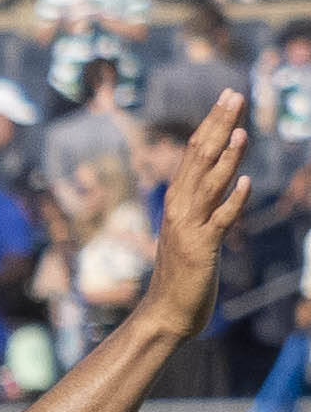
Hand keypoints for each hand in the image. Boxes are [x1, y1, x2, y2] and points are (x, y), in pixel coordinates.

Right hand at [146, 90, 250, 337]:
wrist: (166, 315)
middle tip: (234, 96)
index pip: (194, 153)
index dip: (212, 123)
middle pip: (200, 160)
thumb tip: (224, 179)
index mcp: (177, 202)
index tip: (226, 97)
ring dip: (226, 158)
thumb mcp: (190, 231)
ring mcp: (190, 229)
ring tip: (241, 131)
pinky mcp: (202, 250)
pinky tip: (246, 182)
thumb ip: (203, 205)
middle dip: (219, 127)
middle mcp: (180, 210)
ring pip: (209, 186)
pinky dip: (233, 202)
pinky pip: (220, 221)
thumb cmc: (180, 275)